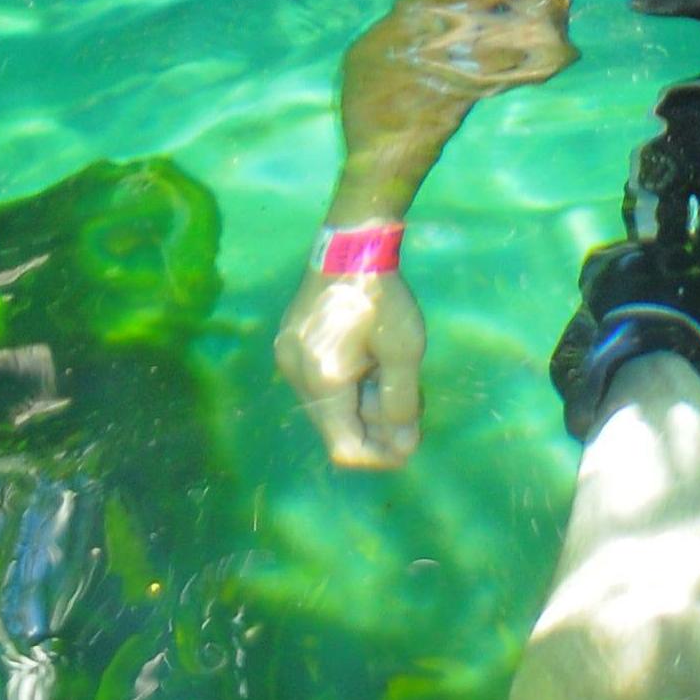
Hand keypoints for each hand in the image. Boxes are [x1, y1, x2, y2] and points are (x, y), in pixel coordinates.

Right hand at [275, 265, 424, 468]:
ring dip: (362, 404)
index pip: (344, 447)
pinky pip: (320, 383)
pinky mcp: (290, 344)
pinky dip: (347, 386)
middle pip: (335, 428)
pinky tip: (372, 362)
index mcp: (321, 379)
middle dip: (374, 427)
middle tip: (411, 402)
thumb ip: (402, 404)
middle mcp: (295, 374)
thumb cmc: (383, 294)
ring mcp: (288, 358)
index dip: (378, 456)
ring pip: (327, 406)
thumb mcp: (404, 350)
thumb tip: (404, 446)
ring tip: (393, 375)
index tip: (411, 442)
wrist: (352, 243)